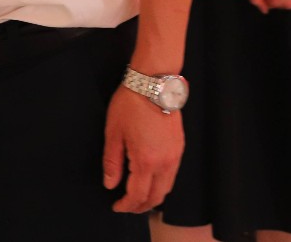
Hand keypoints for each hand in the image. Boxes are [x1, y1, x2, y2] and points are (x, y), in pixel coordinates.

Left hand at [102, 87, 183, 212]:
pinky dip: (161, 184)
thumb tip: (110, 183)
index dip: (126, 205)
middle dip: (141, 206)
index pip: (137, 195)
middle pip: (156, 197)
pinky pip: (172, 175)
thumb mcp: (113, 133)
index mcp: (146, 160)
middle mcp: (165, 162)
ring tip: (137, 196)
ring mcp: (175, 156)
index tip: (117, 206)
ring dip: (153, 196)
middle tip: (127, 206)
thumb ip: (112, 162)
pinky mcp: (179, 148)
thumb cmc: (131, 104)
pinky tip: (150, 179)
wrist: (154, 84)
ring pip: (167, 188)